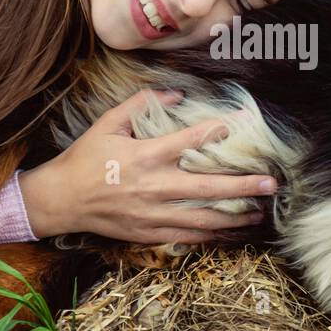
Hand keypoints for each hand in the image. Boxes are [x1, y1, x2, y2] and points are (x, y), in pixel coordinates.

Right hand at [17, 88, 277, 243]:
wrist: (60, 201)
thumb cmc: (84, 158)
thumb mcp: (107, 124)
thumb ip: (139, 104)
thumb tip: (175, 94)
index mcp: (144, 156)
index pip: (188, 141)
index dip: (217, 130)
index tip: (243, 122)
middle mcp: (152, 187)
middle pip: (206, 188)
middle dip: (242, 186)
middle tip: (270, 183)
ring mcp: (152, 214)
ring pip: (202, 219)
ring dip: (234, 217)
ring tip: (260, 213)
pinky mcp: (148, 233)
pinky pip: (187, 236)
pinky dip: (211, 235)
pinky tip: (230, 231)